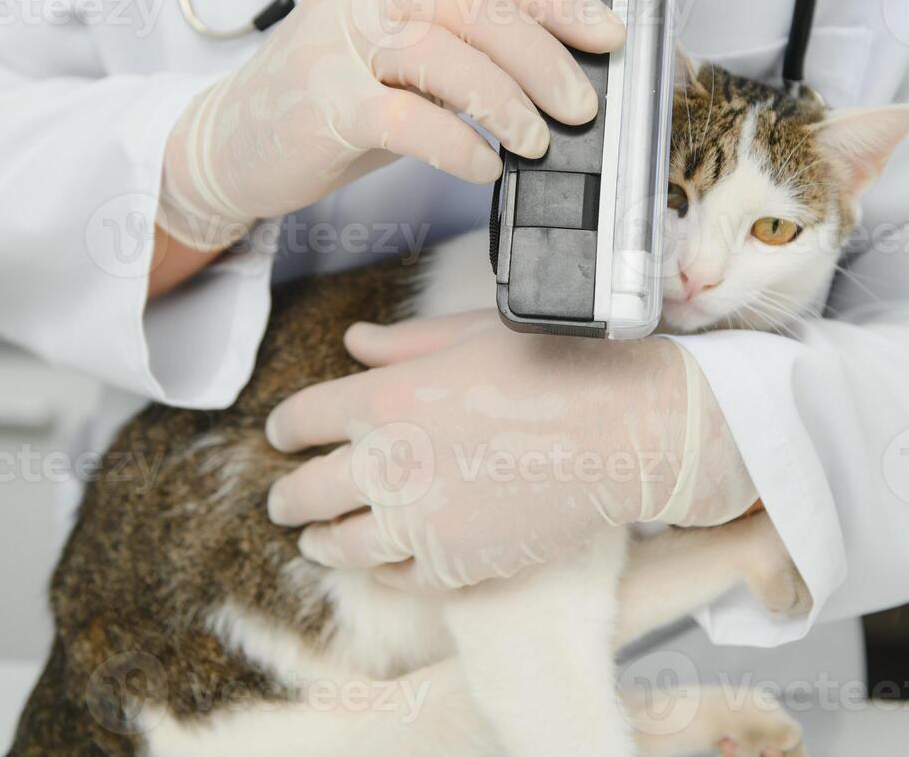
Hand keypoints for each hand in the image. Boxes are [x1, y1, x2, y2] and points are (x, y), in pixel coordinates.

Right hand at [158, 0, 625, 250]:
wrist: (229, 145)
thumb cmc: (325, 103)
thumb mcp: (395, 57)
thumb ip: (460, 48)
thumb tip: (557, 75)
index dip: (561, 2)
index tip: (607, 36)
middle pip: (478, 7)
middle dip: (545, 59)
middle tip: (580, 106)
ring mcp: (338, 43)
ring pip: (448, 54)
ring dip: (509, 103)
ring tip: (537, 141)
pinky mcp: (323, 101)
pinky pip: (409, 118)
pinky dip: (460, 145)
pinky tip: (485, 167)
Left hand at [264, 311, 758, 589]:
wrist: (625, 431)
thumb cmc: (555, 365)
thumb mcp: (472, 332)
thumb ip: (405, 342)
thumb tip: (356, 342)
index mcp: (386, 400)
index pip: (303, 419)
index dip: (285, 427)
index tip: (283, 434)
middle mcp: (390, 466)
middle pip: (306, 490)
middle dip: (288, 494)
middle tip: (283, 498)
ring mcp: (421, 523)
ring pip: (340, 544)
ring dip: (318, 540)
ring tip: (314, 540)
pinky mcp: (456, 565)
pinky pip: (398, 578)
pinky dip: (380, 571)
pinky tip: (377, 563)